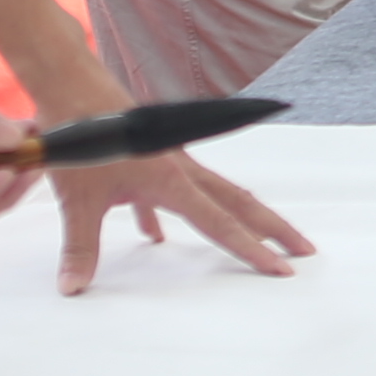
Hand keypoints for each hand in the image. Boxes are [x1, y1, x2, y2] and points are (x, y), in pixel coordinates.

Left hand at [50, 148, 316, 298]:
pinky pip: (172, 192)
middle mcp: (182, 170)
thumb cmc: (80, 135)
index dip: (252, 249)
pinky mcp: (150, 157)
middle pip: (239, 204)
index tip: (283, 269)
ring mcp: (169, 161)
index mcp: (173, 181)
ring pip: (217, 195)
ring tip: (261, 238)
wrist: (71, 87)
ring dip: (241, 218)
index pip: (222, 224)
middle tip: (304, 250)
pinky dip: (170, 216)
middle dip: (274, 228)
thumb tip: (73, 288)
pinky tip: (155, 237)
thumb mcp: (78, 199)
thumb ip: (80, 247)